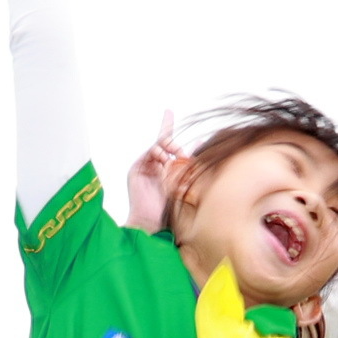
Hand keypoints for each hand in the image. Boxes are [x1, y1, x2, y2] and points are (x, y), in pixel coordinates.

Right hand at [121, 110, 185, 233]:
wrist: (153, 225)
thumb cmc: (173, 211)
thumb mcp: (186, 183)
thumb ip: (191, 164)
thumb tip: (201, 145)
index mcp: (166, 168)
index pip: (168, 145)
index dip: (167, 126)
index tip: (168, 111)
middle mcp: (155, 166)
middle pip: (163, 142)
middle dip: (173, 142)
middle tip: (182, 152)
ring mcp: (145, 167)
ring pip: (157, 146)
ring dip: (168, 147)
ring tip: (176, 156)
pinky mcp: (136, 170)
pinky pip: (148, 153)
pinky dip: (157, 152)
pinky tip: (164, 158)